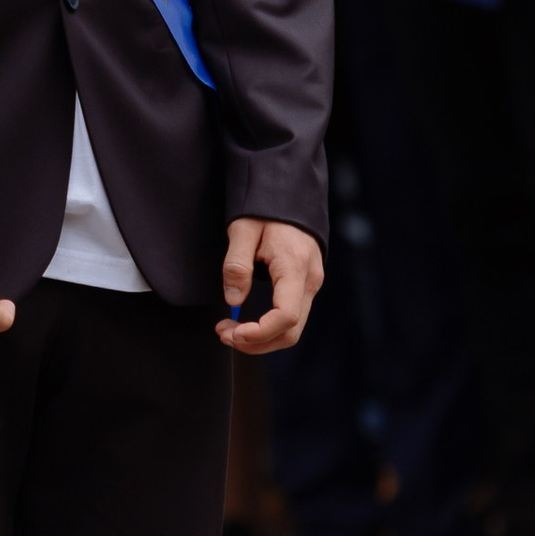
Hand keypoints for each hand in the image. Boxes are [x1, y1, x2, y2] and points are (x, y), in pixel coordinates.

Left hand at [221, 218, 322, 354]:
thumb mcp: (243, 229)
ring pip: (292, 329)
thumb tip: (233, 301)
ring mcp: (311, 284)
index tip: (232, 332)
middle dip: (256, 342)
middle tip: (224, 335)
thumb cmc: (266, 208)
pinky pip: (291, 317)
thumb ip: (237, 265)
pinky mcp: (305, 285)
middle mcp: (310, 280)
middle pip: (291, 332)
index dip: (259, 333)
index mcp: (295, 267)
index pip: (285, 316)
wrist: (290, 193)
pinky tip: (246, 324)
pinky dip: (269, 329)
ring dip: (261, 339)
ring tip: (230, 332)